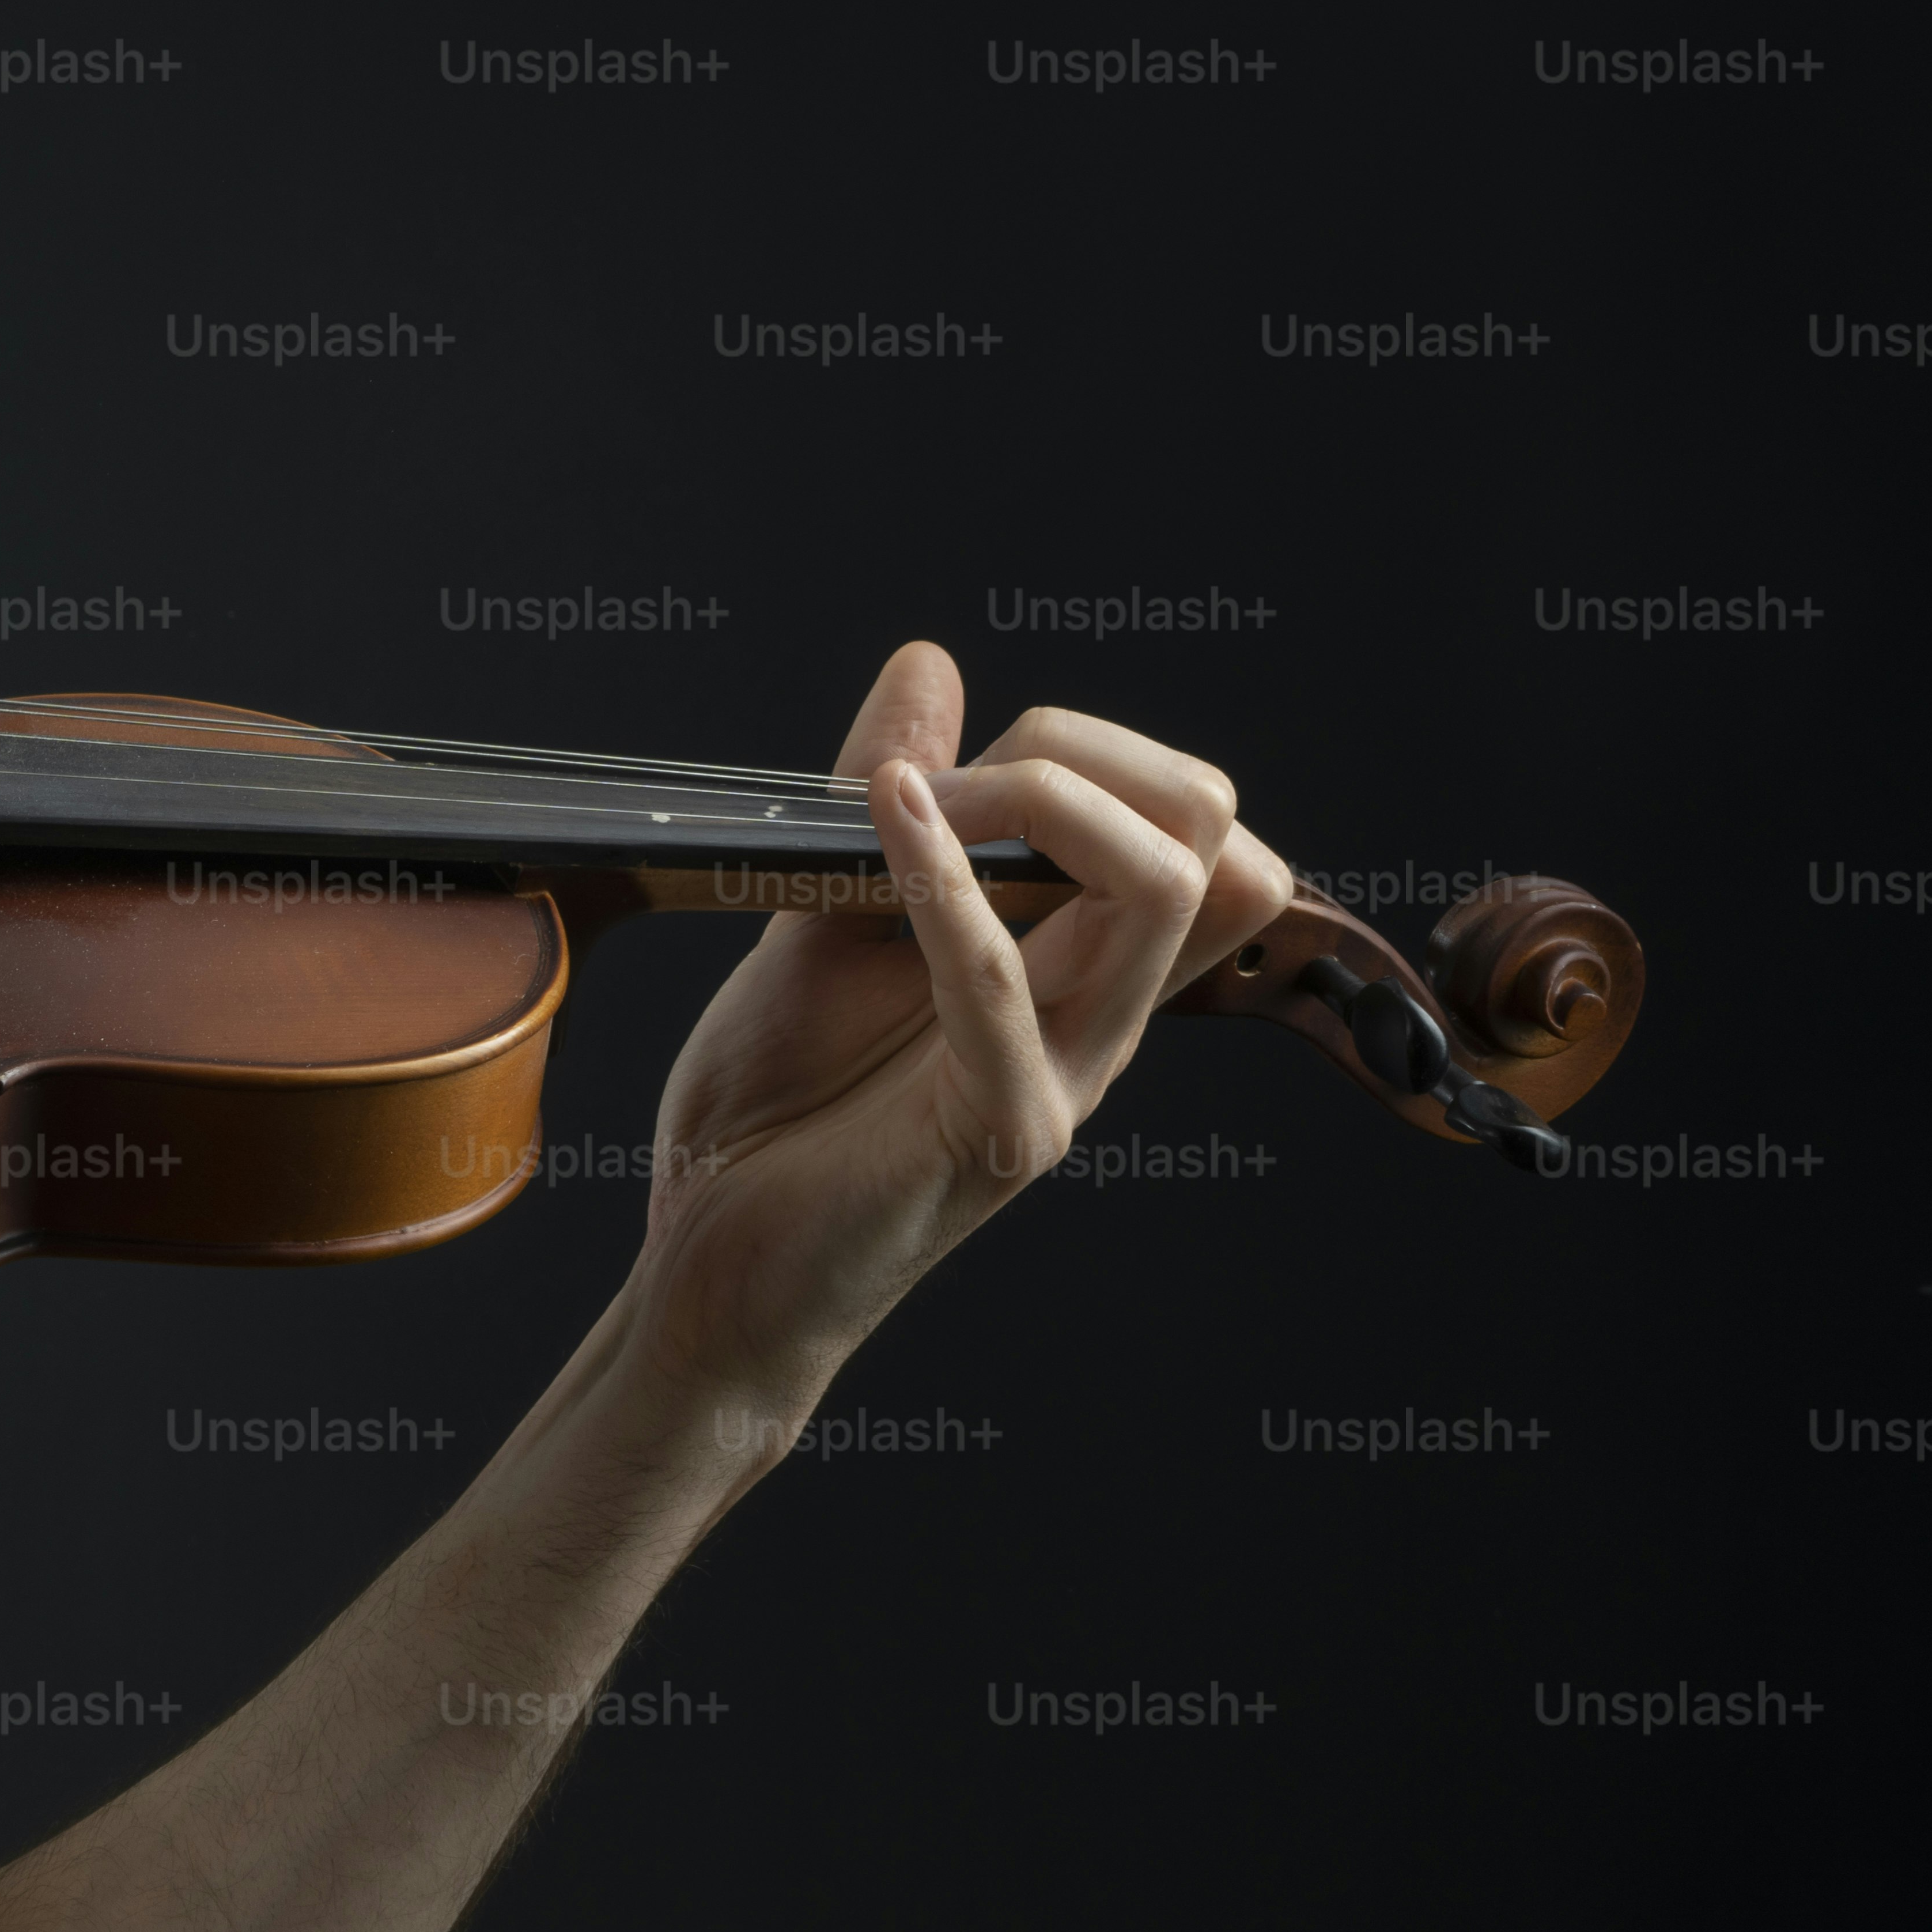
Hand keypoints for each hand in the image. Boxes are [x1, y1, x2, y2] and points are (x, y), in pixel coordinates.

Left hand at [621, 640, 1290, 1405]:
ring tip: (914, 800)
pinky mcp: (1000, 1131)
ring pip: (1167, 887)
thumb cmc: (776, 1109)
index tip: (932, 766)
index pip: (1191, 818)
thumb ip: (886, 803)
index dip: (1082, 750)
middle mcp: (1102, 1020)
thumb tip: (930, 662)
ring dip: (1044, 802)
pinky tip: (885, 815)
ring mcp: (1064, 1077)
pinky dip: (945, 877)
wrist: (716, 1269)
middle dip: (1091, 756)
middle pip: (1214, 833)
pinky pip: (1003, 982)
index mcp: (1081, 971)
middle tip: (946, 783)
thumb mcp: (821, 920)